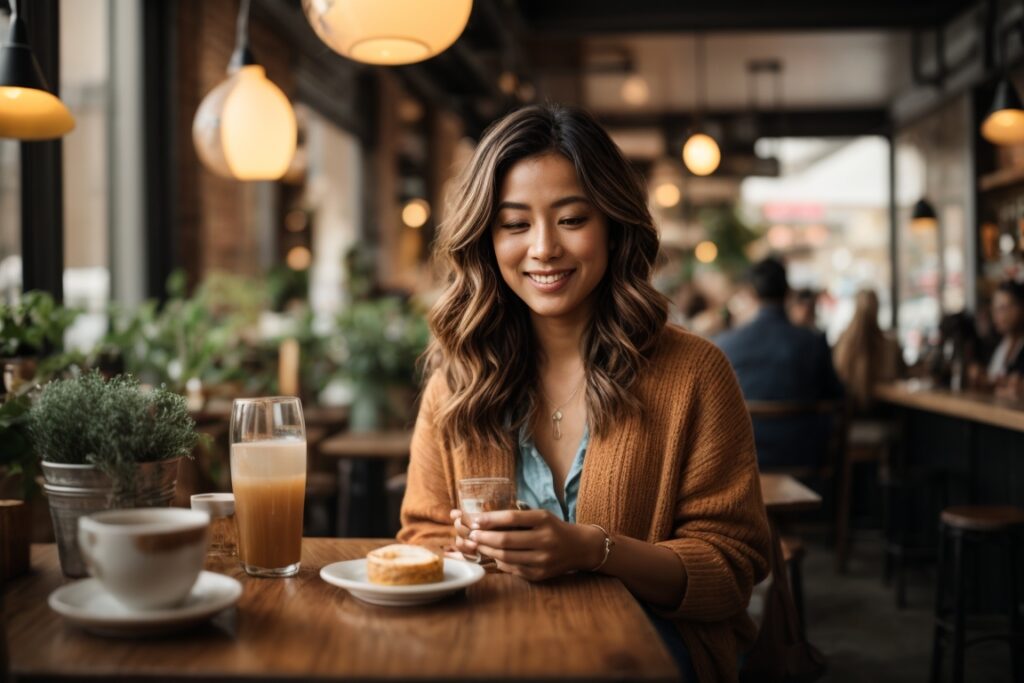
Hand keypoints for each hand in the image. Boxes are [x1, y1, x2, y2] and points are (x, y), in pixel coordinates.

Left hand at [450, 508, 603, 580]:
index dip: (490, 519)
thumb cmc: (554, 528)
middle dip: (484, 538)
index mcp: (544, 520)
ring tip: (478, 546)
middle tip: (471, 535)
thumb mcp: (540, 517)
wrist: (579, 547)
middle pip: (506, 540)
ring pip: (506, 557)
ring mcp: (543, 560)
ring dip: (488, 551)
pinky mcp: (540, 575)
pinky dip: (500, 562)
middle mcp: (545, 540)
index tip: (474, 520)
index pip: (511, 519)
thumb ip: (517, 519)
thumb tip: (483, 521)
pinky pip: (513, 569)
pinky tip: (494, 556)